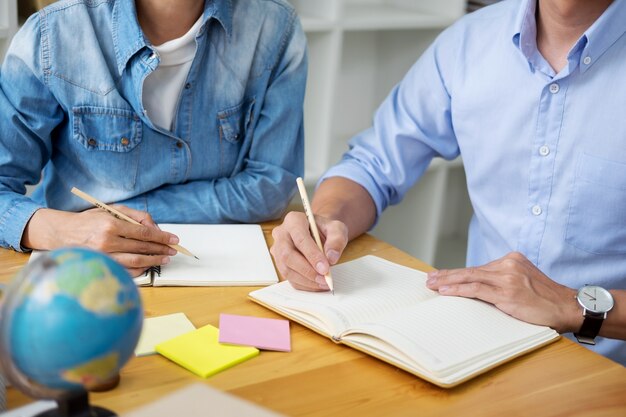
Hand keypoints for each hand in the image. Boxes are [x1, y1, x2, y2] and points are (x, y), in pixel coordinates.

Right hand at [23, 206, 178, 276]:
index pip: (144, 233)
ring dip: (153, 261)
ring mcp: (103, 256)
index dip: (162, 237)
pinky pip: (125, 270)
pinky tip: (148, 265)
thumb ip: (136, 216)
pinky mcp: (101, 266)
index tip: (174, 240)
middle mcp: (107, 241)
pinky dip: (140, 269)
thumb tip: (156, 229)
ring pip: (135, 261)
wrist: (62, 233)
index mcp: (111, 225)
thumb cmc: (90, 220)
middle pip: (142, 248)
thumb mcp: (112, 210)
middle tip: (172, 251)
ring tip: (164, 259)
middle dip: (161, 249)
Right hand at [270, 211, 347, 291]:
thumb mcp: (337, 228)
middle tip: (324, 278)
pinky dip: (304, 285)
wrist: (318, 234)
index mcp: (293, 220)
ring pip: (286, 269)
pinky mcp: (280, 263)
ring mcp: (277, 250)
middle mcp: (281, 234)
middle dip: (307, 270)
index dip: (312, 255)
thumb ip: (337, 240)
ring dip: (306, 280)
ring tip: (323, 283)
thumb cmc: (325, 230)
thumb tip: (331, 258)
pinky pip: (289, 278)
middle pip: (287, 255)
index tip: (325, 268)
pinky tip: (317, 285)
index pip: (299, 238)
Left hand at [425, 252, 581, 332]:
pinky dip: (458, 290)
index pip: (478, 268)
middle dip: (447, 274)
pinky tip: (446, 292)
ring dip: (448, 282)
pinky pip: (476, 289)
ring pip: (470, 277)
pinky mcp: (507, 292)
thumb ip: (503, 280)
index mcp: (511, 260)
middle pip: (470, 270)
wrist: (568, 307)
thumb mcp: (523, 282)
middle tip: (430, 278)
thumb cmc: (545, 300)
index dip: (457, 273)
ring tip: (433, 285)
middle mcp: (508, 265)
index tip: (441, 275)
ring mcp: (507, 278)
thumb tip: (478, 288)